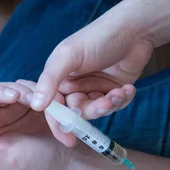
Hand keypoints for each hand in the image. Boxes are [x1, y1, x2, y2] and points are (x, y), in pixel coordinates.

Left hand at [0, 80, 90, 169]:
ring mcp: (8, 107)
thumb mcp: (6, 165)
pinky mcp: (26, 99)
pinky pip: (23, 86)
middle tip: (16, 96)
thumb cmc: (35, 165)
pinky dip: (31, 89)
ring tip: (35, 102)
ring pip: (4, 87)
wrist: (66, 158)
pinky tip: (41, 99)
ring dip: (19, 90)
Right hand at [29, 5, 151, 117]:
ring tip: (119, 93)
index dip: (59, 124)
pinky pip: (115, 105)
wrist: (133, 29)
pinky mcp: (113, 90)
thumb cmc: (97, 37)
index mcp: (58, 77)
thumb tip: (36, 106)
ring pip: (96, 110)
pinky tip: (127, 89)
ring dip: (109, 105)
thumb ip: (50, 81)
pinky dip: (122, 100)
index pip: (53, 107)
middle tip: (105, 103)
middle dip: (92, 110)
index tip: (68, 140)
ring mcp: (94, 88)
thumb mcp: (68, 56)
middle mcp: (74, 85)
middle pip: (77, 112)